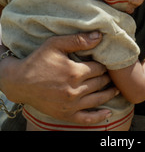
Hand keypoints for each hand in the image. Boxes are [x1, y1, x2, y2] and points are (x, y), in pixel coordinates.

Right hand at [0, 32, 118, 124]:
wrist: (19, 82)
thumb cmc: (38, 60)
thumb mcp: (56, 44)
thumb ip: (78, 40)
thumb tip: (99, 36)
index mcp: (74, 72)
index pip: (99, 68)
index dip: (104, 65)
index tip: (106, 62)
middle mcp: (74, 90)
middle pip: (100, 83)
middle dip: (107, 78)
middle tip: (112, 74)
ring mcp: (70, 104)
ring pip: (97, 99)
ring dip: (108, 94)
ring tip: (115, 89)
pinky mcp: (65, 114)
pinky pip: (86, 118)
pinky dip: (99, 116)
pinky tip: (108, 113)